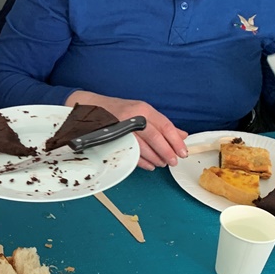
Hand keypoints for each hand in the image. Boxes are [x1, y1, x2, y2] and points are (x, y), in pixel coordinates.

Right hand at [65, 92, 186, 169]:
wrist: (92, 108)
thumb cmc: (119, 111)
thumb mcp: (142, 113)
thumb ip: (162, 125)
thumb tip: (182, 135)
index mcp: (144, 110)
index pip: (165, 126)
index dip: (176, 141)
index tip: (183, 152)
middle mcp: (134, 116)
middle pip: (155, 137)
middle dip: (166, 152)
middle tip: (173, 162)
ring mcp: (122, 127)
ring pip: (143, 146)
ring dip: (155, 158)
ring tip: (161, 164)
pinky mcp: (113, 138)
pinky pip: (130, 152)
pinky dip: (141, 161)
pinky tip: (149, 165)